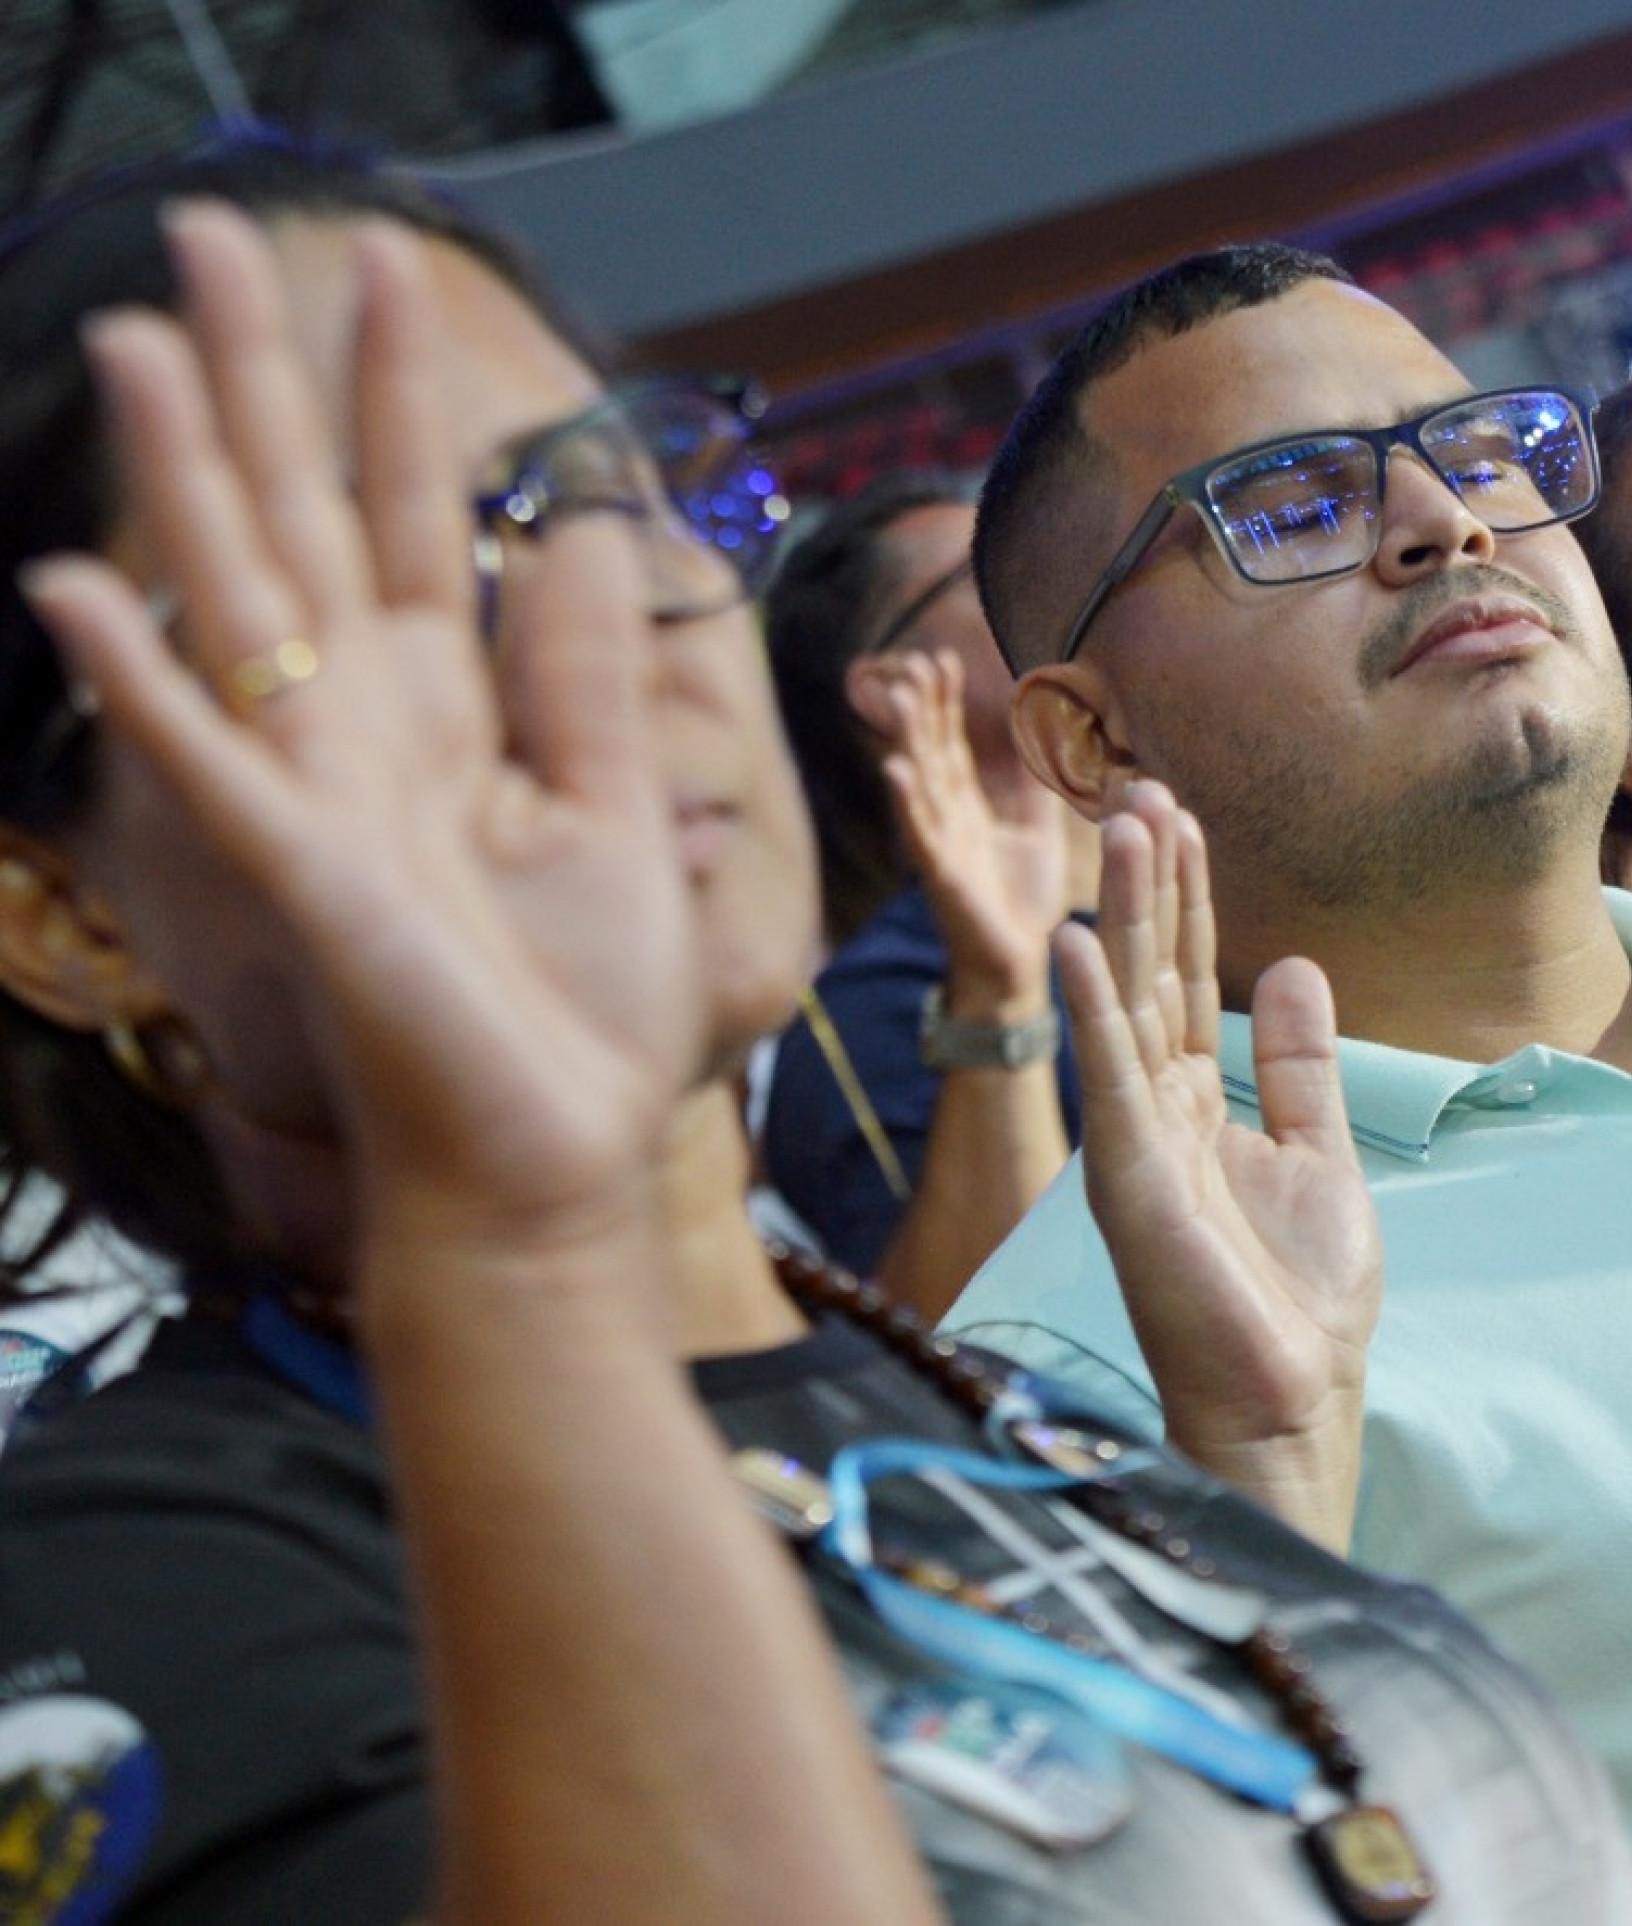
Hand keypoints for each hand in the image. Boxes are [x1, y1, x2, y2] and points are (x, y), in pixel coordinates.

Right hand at [18, 206, 694, 1248]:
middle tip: (211, 239)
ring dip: (182, 471)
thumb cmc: (583, 1006)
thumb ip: (585, 677)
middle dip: (261, 379)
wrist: (555, 1154)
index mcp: (452, 708)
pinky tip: (79, 582)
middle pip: (303, 516)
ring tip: (131, 343)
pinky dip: (145, 677)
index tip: (385, 275)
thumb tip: (584, 530)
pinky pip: (208, 758)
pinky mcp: (302, 868)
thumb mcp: (616, 813)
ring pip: (234, 595)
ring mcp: (318, 787)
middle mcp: (367, 724)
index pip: (415, 515)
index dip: (398, 396)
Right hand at [862, 648, 1068, 1009]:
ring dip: (905, 739)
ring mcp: (940, 848)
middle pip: (929, 753)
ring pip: (918, 785)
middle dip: (921, 707)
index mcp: (968, 808)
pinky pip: (922, 837)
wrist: (1019, 966)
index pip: (950, 744)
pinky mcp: (943, 879)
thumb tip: (1053, 731)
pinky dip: (907, 803)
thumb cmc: (1023, 899)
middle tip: (916, 660)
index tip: (941, 658)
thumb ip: (1036, 785)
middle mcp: (946, 821)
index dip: (943, 702)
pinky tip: (894, 771)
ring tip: (896, 695)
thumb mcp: (1037, 829)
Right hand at [1061, 782, 1380, 1544]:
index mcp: (1198, 1104)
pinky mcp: (1129, 1178)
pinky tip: (1075, 942)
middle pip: (1149, 972)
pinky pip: (1108, 1077)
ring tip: (1123, 825)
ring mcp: (1137, 1141)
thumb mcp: (1319, 1152)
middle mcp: (1156, 1111)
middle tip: (1143, 788)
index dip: (1186, 897)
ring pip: (1126, 1003)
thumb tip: (1292, 967)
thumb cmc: (1298, 1296)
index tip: (1182, 814)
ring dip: (1122, 914)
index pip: (1184, 978)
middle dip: (1148, 882)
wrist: (1291, 1396)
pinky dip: (1092, 1008)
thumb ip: (1300, 1065)